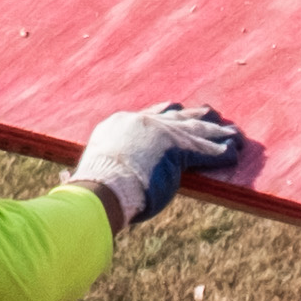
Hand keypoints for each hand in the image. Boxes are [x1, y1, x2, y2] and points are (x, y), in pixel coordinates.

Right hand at [69, 101, 252, 229]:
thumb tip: (65, 177)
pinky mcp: (180, 148)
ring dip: (218, 134)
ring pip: (197, 130)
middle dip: (196, 117)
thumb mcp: (85, 174)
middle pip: (176, 116)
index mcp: (116, 124)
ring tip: (234, 134)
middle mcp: (140, 122)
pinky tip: (235, 154)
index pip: (148, 114)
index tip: (177, 111)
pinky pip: (208, 150)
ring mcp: (161, 132)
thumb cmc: (90, 188)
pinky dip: (223, 153)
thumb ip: (80, 173)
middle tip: (212, 115)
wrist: (101, 188)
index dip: (166, 115)